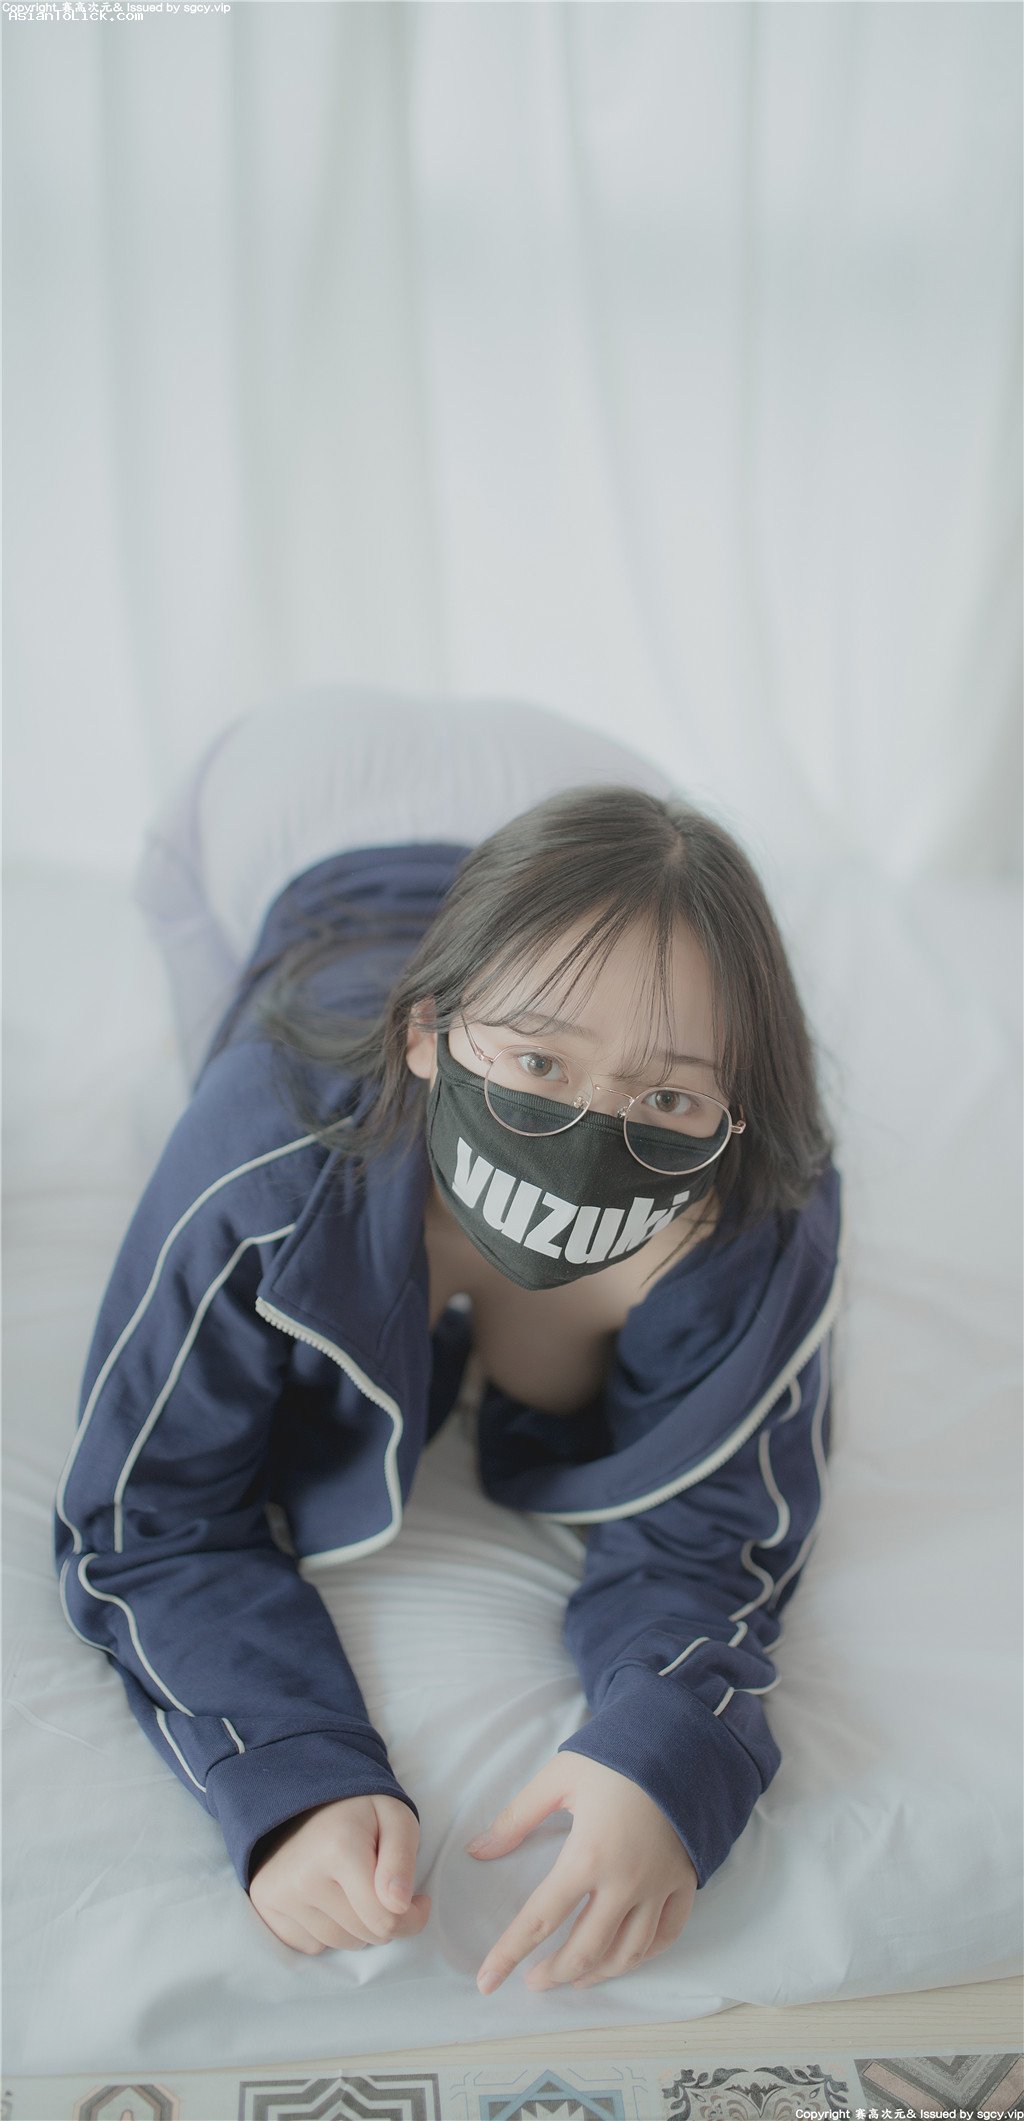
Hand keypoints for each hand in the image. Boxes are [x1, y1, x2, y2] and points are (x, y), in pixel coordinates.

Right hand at [248, 1795, 430, 1954]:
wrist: (305, 1799)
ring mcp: (279, 1894)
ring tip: (354, 1889)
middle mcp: (303, 1876)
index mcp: (339, 1848)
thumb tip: (400, 1906)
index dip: (412, 1917)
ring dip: (356, 1926)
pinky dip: (328, 1929)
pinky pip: (313, 1945)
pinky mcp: (266, 1908)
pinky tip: (328, 1897)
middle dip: (383, 1919)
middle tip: (384, 1889)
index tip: (419, 1900)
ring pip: (339, 1943)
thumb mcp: (397, 1820)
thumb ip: (403, 1862)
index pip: (385, 1919)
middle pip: (364, 1935)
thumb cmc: (361, 1812)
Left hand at [468, 1753, 697, 1992]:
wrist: (678, 1741)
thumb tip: (477, 1851)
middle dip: (555, 1973)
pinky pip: (667, 1934)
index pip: (539, 1919)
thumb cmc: (613, 1757)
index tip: (487, 1981)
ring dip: (598, 1973)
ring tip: (575, 1979)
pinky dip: (645, 1955)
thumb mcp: (557, 1779)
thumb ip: (516, 1819)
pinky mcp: (684, 1880)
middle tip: (533, 1982)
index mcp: (587, 1856)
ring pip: (628, 1952)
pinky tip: (624, 1958)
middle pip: (585, 1949)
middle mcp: (625, 1882)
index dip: (509, 1953)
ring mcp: (658, 1885)